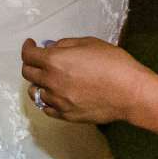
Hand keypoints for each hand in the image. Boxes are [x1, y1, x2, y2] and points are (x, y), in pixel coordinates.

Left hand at [20, 36, 154, 125]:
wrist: (130, 92)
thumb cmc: (114, 63)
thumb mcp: (90, 43)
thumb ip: (66, 44)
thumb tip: (53, 48)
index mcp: (55, 61)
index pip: (28, 55)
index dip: (27, 48)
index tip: (31, 45)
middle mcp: (51, 82)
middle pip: (28, 74)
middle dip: (31, 64)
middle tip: (39, 60)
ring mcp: (58, 101)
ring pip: (36, 92)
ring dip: (39, 83)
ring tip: (48, 79)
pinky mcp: (67, 115)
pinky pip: (47, 108)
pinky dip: (47, 100)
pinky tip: (54, 95)